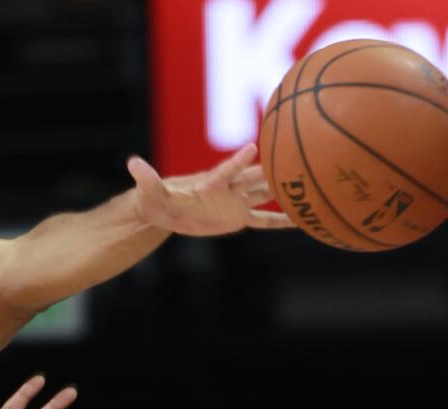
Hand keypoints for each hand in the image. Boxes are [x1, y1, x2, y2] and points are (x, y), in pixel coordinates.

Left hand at [128, 143, 292, 235]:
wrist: (165, 209)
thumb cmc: (157, 198)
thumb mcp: (150, 191)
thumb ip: (146, 178)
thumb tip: (131, 163)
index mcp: (210, 182)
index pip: (227, 170)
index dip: (238, 160)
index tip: (254, 148)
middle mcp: (228, 188)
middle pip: (256, 178)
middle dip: (277, 169)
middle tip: (303, 156)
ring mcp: (236, 201)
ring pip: (266, 194)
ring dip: (287, 190)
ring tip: (316, 184)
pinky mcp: (237, 216)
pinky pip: (262, 219)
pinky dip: (280, 221)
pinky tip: (302, 221)